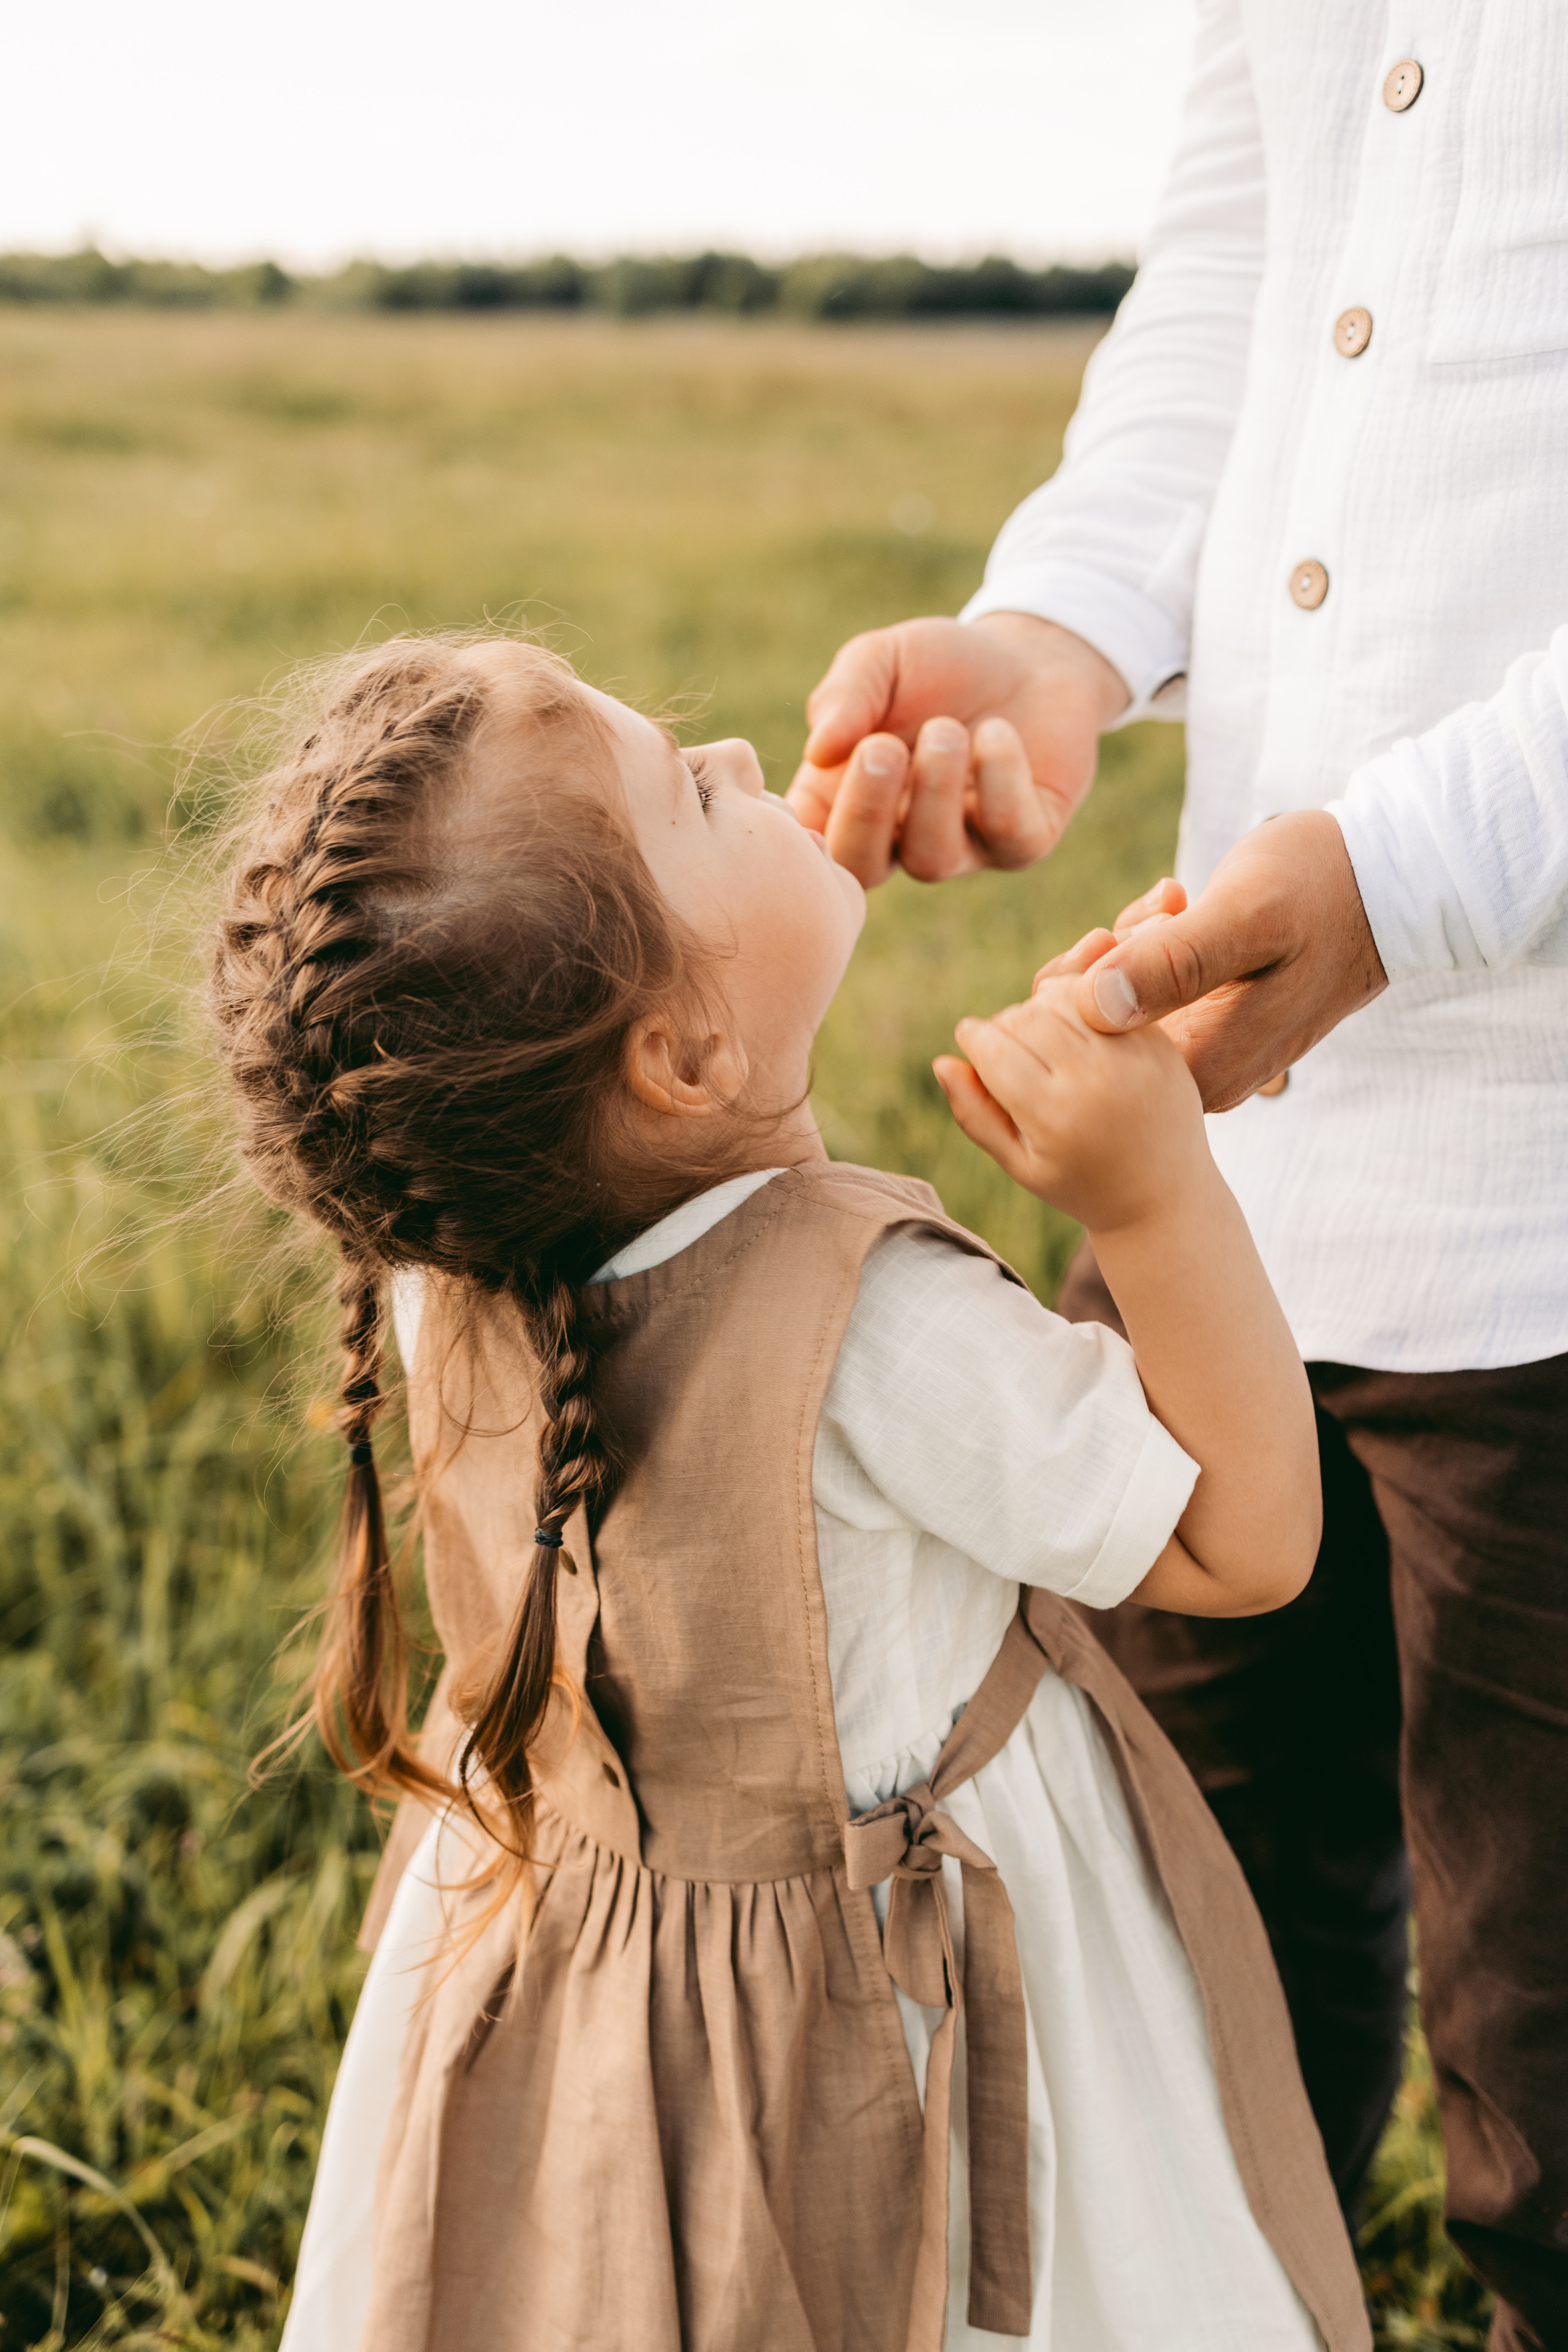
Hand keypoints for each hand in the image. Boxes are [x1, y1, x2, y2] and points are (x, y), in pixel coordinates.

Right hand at [786, 613, 1127, 884]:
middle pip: (862, 868)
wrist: (1031, 657)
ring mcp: (961, 849)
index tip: (818, 771)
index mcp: (845, 802)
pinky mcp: (1024, 842)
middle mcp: (898, 839)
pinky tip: (997, 732)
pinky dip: (999, 780)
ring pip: (932, 859)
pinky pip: (1007, 835)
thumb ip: (845, 696)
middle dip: (865, 811)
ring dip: (934, 790)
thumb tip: (817, 751)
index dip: (801, 831)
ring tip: (945, 728)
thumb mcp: (881, 661)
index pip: (808, 846)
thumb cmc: (941, 665)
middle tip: (880, 747)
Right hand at [933, 979, 1208, 1233]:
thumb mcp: (1020, 1165)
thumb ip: (975, 1115)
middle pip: (1025, 1016)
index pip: (993, 1048)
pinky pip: (1102, 998)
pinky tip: (1072, 1029)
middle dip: (1003, 1023)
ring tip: (1037, 1036)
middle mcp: (1096, 1079)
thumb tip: (942, 1062)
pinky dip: (1077, 1002)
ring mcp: (1132, 1056)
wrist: (1165, 1195)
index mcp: (1056, 1115)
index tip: (970, 1041)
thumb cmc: (1081, 1184)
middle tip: (1004, 1044)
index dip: (972, 1038)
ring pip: (1062, 997)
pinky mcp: (1156, 1041)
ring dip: (1038, 1007)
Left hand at [1043, 813, 1387, 1110]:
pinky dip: (1150, 945)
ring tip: (1174, 904)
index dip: (1073, 992)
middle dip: (1100, 965)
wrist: (1387, 878)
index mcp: (1201, 1072)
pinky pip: (1147, 992)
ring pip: (1115, 1008)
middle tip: (1152, 914)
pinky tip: (1180, 906)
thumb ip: (1174, 964)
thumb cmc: (1320, 888)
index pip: (1085, 1057)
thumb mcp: (1246, 915)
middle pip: (1093, 1039)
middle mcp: (1200, 1078)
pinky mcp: (1212, 1021)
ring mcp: (1207, 1051)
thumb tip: (1094, 1008)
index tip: (1108, 936)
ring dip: (1127, 947)